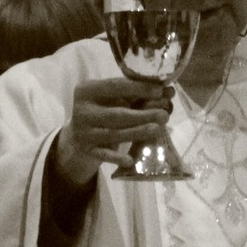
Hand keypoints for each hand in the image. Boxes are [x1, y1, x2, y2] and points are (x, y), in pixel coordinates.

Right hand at [52, 78, 172, 187]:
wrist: (78, 137)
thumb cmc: (102, 111)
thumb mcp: (112, 99)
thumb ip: (136, 94)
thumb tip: (168, 91)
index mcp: (87, 90)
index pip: (115, 86)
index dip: (139, 88)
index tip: (160, 91)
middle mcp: (82, 110)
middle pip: (116, 113)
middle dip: (143, 114)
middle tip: (164, 115)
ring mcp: (83, 132)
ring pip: (114, 134)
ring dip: (137, 132)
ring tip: (158, 129)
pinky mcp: (86, 150)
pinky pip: (104, 155)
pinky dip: (116, 158)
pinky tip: (130, 160)